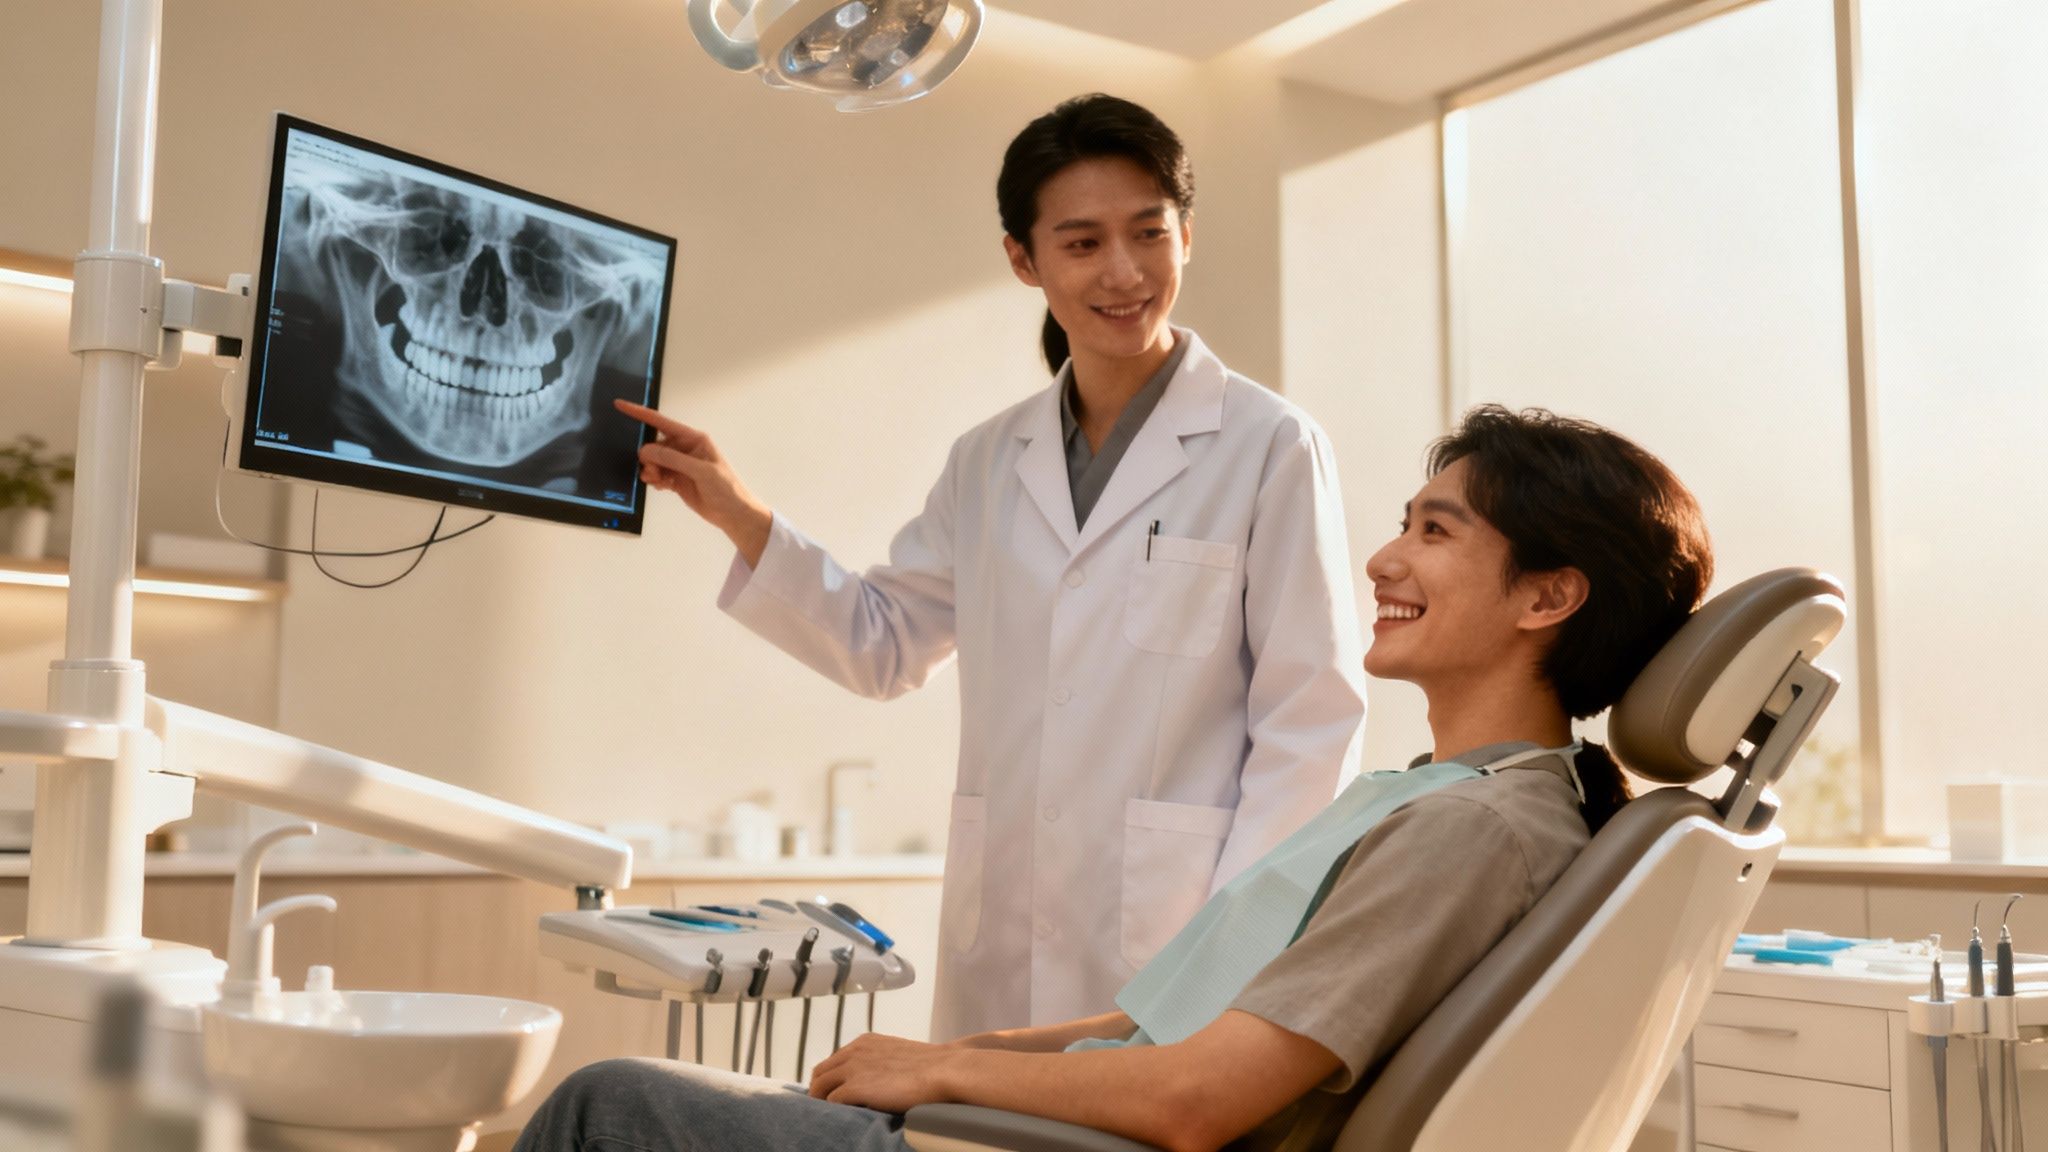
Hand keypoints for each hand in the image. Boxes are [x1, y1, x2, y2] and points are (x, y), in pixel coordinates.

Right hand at [614, 399, 772, 565]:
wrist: (733, 514)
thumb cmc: (726, 488)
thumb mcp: (701, 471)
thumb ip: (673, 459)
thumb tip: (646, 450)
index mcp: (694, 439)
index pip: (662, 422)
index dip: (640, 414)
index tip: (620, 405)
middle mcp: (685, 449)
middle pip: (654, 445)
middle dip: (648, 457)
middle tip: (653, 471)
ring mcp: (680, 465)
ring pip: (653, 462)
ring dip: (650, 470)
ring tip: (657, 481)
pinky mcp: (676, 480)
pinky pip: (657, 475)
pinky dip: (654, 480)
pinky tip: (661, 486)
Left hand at [807, 1033, 960, 1112]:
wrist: (944, 1070)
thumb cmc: (932, 1067)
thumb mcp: (899, 1055)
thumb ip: (881, 1062)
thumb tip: (879, 1078)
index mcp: (865, 1042)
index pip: (833, 1060)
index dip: (830, 1078)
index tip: (832, 1092)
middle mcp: (854, 1051)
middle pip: (820, 1073)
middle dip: (818, 1090)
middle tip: (825, 1108)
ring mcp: (853, 1068)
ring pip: (819, 1087)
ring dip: (822, 1102)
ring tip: (829, 1117)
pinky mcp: (855, 1087)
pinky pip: (832, 1102)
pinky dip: (834, 1111)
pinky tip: (843, 1118)